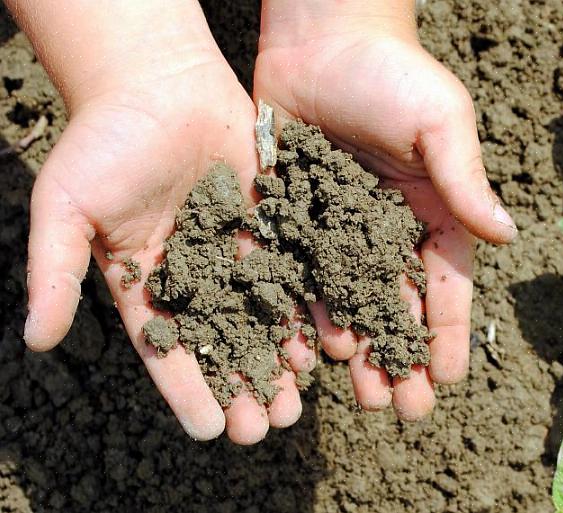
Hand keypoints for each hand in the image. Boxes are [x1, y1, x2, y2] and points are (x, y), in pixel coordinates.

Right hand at [15, 2, 310, 443]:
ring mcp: (234, 249)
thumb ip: (54, 273)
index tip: (210, 433)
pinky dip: (304, 308)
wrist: (157, 82)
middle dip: (242, 386)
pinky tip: (320, 342)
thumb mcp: (65, 208)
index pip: (166, 351)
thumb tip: (36, 340)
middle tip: (265, 426)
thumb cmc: (103, 141)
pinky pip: (291, 271)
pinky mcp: (269, 221)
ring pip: (261, 316)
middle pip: (222, 343)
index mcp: (145, 281)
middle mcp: (194, 273)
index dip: (187, 392)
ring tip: (296, 400)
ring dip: (278, 360)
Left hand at [253, 0, 517, 420]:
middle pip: (398, 305)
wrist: (321, 35)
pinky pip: (300, 273)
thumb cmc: (392, 72)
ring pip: (349, 301)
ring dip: (356, 349)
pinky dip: (304, 313)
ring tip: (358, 394)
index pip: (447, 285)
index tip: (449, 381)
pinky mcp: (295, 216)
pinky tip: (305, 350)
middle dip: (402, 357)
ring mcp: (340, 226)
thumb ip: (464, 182)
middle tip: (400, 409)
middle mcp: (389, 228)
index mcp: (433, 211)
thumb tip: (505, 238)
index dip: (449, 334)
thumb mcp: (440, 123)